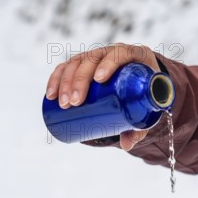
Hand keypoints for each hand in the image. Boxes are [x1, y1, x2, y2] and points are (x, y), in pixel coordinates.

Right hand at [45, 44, 160, 150]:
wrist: (137, 85)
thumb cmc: (144, 95)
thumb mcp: (147, 109)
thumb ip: (140, 127)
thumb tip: (127, 145)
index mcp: (134, 55)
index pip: (120, 53)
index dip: (108, 63)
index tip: (99, 80)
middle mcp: (111, 52)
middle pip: (92, 59)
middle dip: (79, 80)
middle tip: (76, 103)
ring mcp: (95, 56)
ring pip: (76, 62)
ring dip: (64, 82)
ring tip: (63, 104)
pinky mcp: (81, 65)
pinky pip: (65, 67)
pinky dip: (55, 79)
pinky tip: (50, 94)